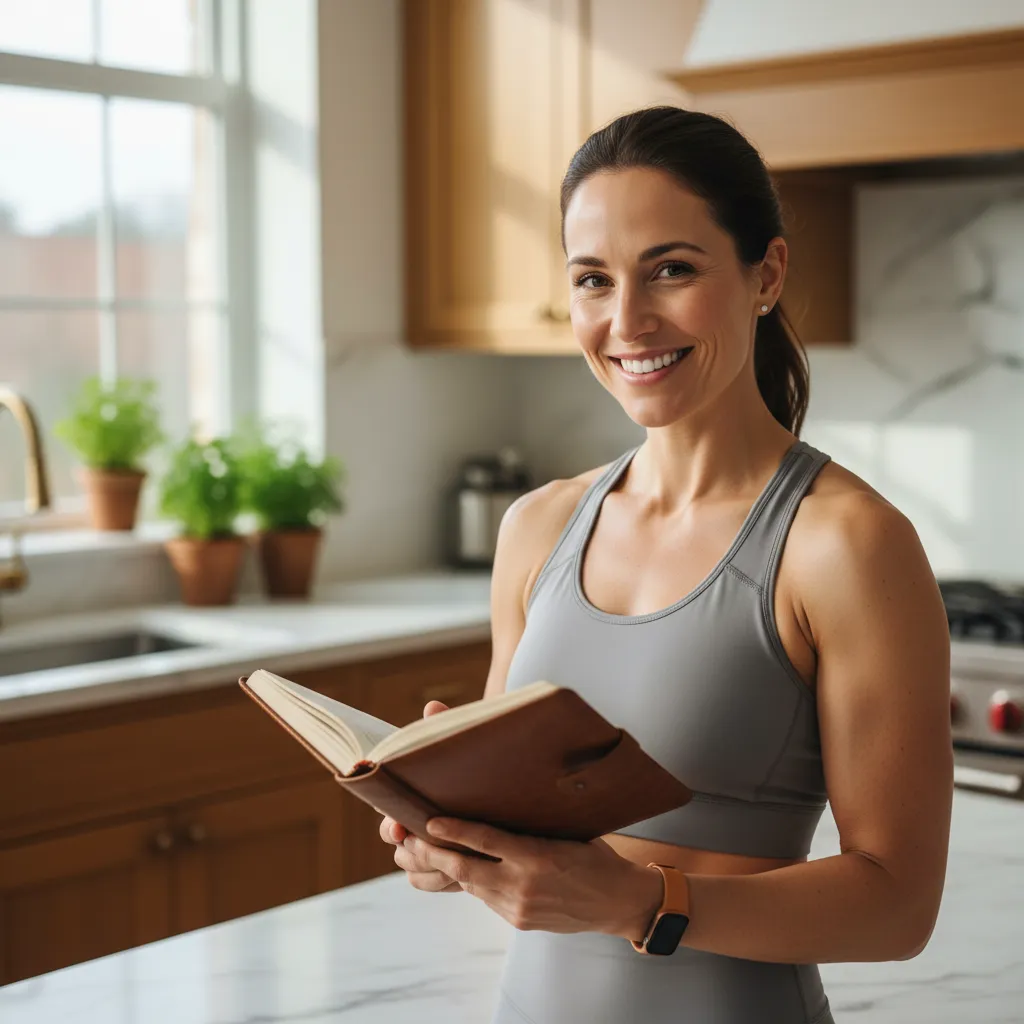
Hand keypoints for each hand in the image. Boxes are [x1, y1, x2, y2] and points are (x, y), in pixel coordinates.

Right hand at [377, 700, 460, 892]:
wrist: (505, 785)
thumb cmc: (478, 763)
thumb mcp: (466, 746)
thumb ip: (446, 728)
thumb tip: (433, 707)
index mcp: (412, 803)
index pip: (390, 821)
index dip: (393, 827)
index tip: (402, 828)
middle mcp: (416, 831)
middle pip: (401, 854)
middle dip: (414, 854)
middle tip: (433, 851)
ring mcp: (433, 852)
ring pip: (417, 874)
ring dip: (431, 871)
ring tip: (454, 865)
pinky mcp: (453, 869)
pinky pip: (437, 884)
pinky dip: (447, 882)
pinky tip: (469, 875)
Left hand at [406, 817, 664, 938]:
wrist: (617, 901)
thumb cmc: (593, 854)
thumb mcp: (566, 832)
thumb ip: (530, 826)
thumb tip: (497, 799)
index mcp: (539, 855)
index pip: (486, 840)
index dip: (454, 830)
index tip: (430, 820)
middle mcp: (525, 884)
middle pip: (466, 869)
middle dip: (434, 855)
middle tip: (411, 840)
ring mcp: (519, 907)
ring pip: (472, 884)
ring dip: (449, 868)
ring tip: (427, 851)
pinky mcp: (518, 921)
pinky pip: (486, 898)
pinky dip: (474, 882)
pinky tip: (465, 869)